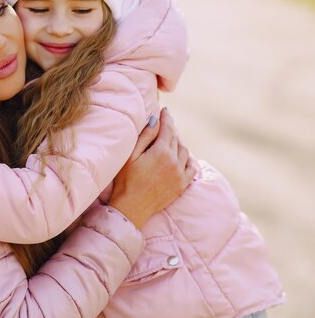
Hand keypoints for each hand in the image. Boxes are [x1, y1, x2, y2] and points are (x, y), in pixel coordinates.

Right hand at [109, 108, 195, 229]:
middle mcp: (175, 162)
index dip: (166, 118)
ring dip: (178, 143)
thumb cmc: (125, 180)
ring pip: (185, 151)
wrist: (131, 207)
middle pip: (176, 139)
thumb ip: (145, 136)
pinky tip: (183, 157)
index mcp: (161, 152)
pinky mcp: (182, 185)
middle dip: (170, 129)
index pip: (168, 129)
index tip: (165, 110)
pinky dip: (188, 159)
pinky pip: (192, 168)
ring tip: (170, 140)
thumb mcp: (131, 155)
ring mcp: (180, 174)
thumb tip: (156, 120)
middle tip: (165, 123)